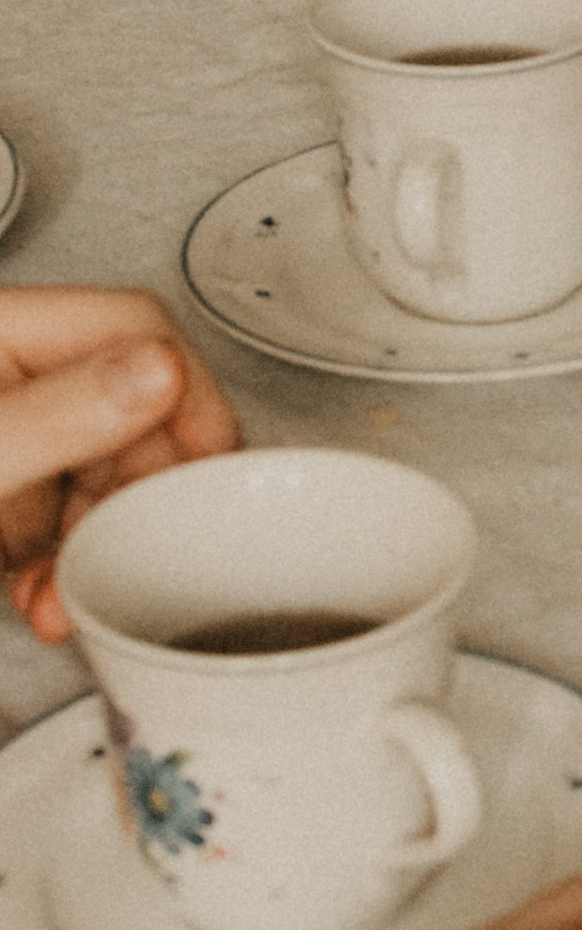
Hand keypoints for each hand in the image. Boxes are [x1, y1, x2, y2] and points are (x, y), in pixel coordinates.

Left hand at [0, 288, 240, 639]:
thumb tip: (156, 375)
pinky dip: (74, 570)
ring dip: (111, 545)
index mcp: (6, 334)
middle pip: (138, 411)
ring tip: (88, 589)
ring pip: (111, 478)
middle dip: (148, 490)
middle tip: (157, 538)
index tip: (212, 459)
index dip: (188, 391)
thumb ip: (56, 414)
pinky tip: (56, 600)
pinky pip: (70, 526)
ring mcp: (16, 442)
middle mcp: (19, 381)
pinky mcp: (8, 502)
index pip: (136, 330)